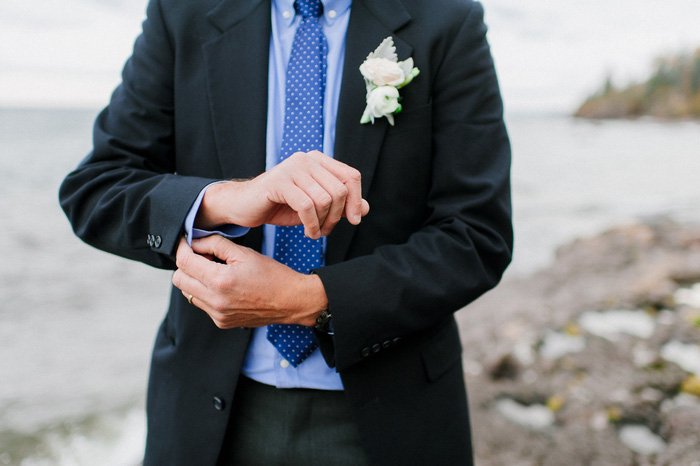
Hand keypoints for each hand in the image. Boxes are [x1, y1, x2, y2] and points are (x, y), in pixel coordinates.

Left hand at [172, 236, 327, 328]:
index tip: (186, 242)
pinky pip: (202, 304)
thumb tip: (195, 241)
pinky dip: (207, 293)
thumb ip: (215, 244)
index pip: (184, 262)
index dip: (182, 248)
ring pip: (188, 293)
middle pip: (179, 280)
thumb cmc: (273, 276)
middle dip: (186, 264)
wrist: (292, 301)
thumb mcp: (244, 253)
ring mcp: (217, 314)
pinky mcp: (221, 322)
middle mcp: (215, 301)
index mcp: (220, 281)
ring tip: (216, 271)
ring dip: (195, 279)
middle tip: (203, 256)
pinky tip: (225, 286)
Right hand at [195, 151, 369, 238]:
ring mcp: (292, 168)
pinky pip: (307, 206)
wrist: (244, 206)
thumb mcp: (315, 207)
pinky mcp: (279, 181)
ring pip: (325, 199)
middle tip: (326, 231)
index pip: (351, 176)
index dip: (357, 200)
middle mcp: (307, 159)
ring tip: (315, 232)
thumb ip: (340, 205)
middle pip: (340, 190)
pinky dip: (312, 224)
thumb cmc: (281, 205)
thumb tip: (365, 209)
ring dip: (323, 223)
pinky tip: (308, 233)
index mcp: (318, 160)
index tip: (354, 220)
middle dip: (337, 217)